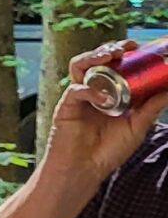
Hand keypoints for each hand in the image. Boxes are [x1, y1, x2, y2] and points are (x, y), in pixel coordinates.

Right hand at [46, 43, 167, 182]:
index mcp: (109, 93)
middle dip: (109, 48)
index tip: (138, 46)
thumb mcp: (137, 127)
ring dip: (93, 57)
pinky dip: (89, 89)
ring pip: (79, 66)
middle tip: (125, 48)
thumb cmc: (108, 151)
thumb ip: (151, 108)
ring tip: (109, 56)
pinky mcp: (66, 106)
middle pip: (96, 60)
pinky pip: (75, 89)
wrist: (86, 170)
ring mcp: (79, 96)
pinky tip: (102, 96)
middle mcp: (92, 90)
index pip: (114, 65)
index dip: (124, 53)